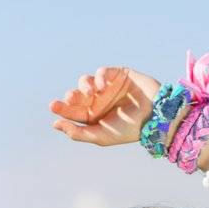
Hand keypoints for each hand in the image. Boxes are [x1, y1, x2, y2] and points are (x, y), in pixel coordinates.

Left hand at [48, 66, 163, 147]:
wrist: (155, 117)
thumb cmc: (129, 130)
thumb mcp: (101, 136)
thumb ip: (78, 133)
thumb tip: (55, 125)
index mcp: (95, 117)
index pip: (74, 112)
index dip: (62, 108)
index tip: (53, 107)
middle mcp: (100, 101)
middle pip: (78, 95)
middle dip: (71, 96)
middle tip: (70, 99)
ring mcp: (109, 87)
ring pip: (87, 81)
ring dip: (84, 85)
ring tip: (90, 92)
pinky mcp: (119, 74)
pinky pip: (103, 72)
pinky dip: (100, 77)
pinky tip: (102, 86)